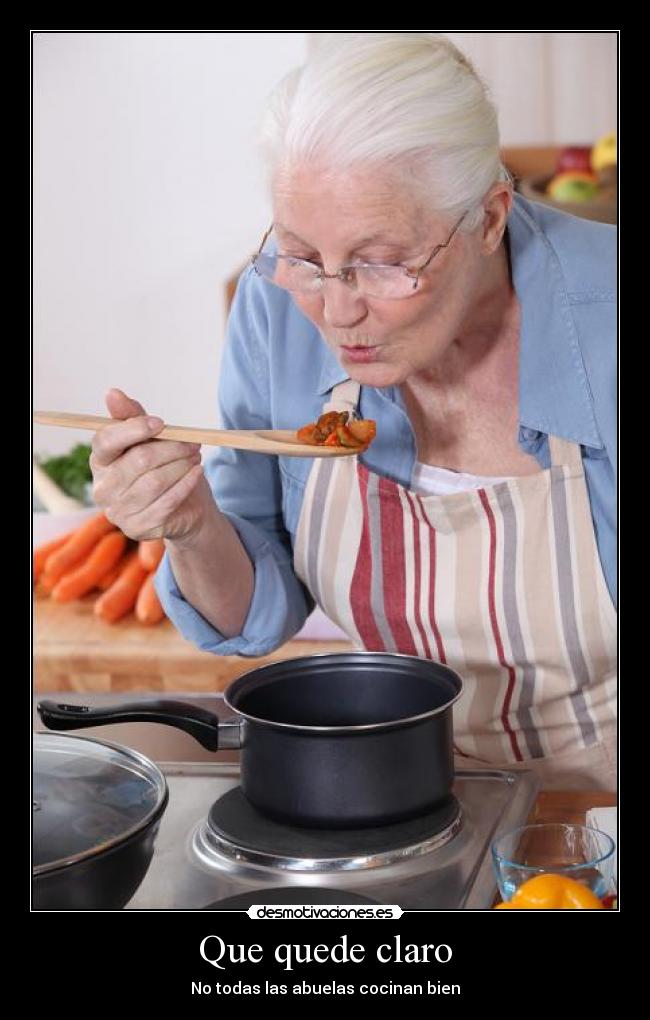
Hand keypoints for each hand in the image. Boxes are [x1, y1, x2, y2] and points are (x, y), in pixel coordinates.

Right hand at [90, 389, 208, 541]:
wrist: (185, 507)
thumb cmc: (163, 467)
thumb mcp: (150, 439)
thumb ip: (132, 417)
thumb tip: (112, 393)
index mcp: (100, 461)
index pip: (106, 441)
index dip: (134, 429)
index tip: (161, 423)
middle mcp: (102, 487)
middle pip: (138, 460)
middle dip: (171, 448)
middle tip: (193, 443)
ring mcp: (117, 511)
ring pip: (155, 482)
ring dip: (181, 466)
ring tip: (195, 457)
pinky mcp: (137, 528)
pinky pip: (166, 502)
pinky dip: (186, 484)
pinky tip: (196, 473)